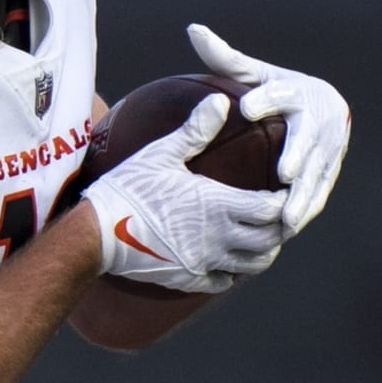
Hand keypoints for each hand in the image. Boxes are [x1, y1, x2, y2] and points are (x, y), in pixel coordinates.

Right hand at [82, 92, 287, 293]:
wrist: (97, 232)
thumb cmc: (129, 188)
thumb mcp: (161, 153)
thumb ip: (195, 130)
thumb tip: (220, 100)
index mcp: (216, 203)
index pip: (271, 209)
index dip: (283, 201)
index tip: (283, 191)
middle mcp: (217, 237)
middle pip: (271, 240)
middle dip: (280, 227)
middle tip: (280, 214)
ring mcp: (205, 261)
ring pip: (254, 265)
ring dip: (264, 251)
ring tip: (261, 236)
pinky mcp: (190, 279)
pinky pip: (225, 282)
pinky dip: (234, 272)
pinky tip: (229, 258)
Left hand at [187, 23, 350, 236]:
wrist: (324, 104)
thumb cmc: (274, 90)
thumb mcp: (253, 74)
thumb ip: (225, 58)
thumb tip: (193, 29)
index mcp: (295, 90)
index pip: (280, 92)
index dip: (265, 99)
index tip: (246, 107)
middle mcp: (318, 117)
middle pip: (309, 137)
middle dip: (299, 154)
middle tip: (286, 173)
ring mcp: (330, 145)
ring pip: (318, 171)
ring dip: (305, 194)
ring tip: (287, 216)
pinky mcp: (332, 167)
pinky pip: (320, 190)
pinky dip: (308, 208)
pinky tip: (291, 227)